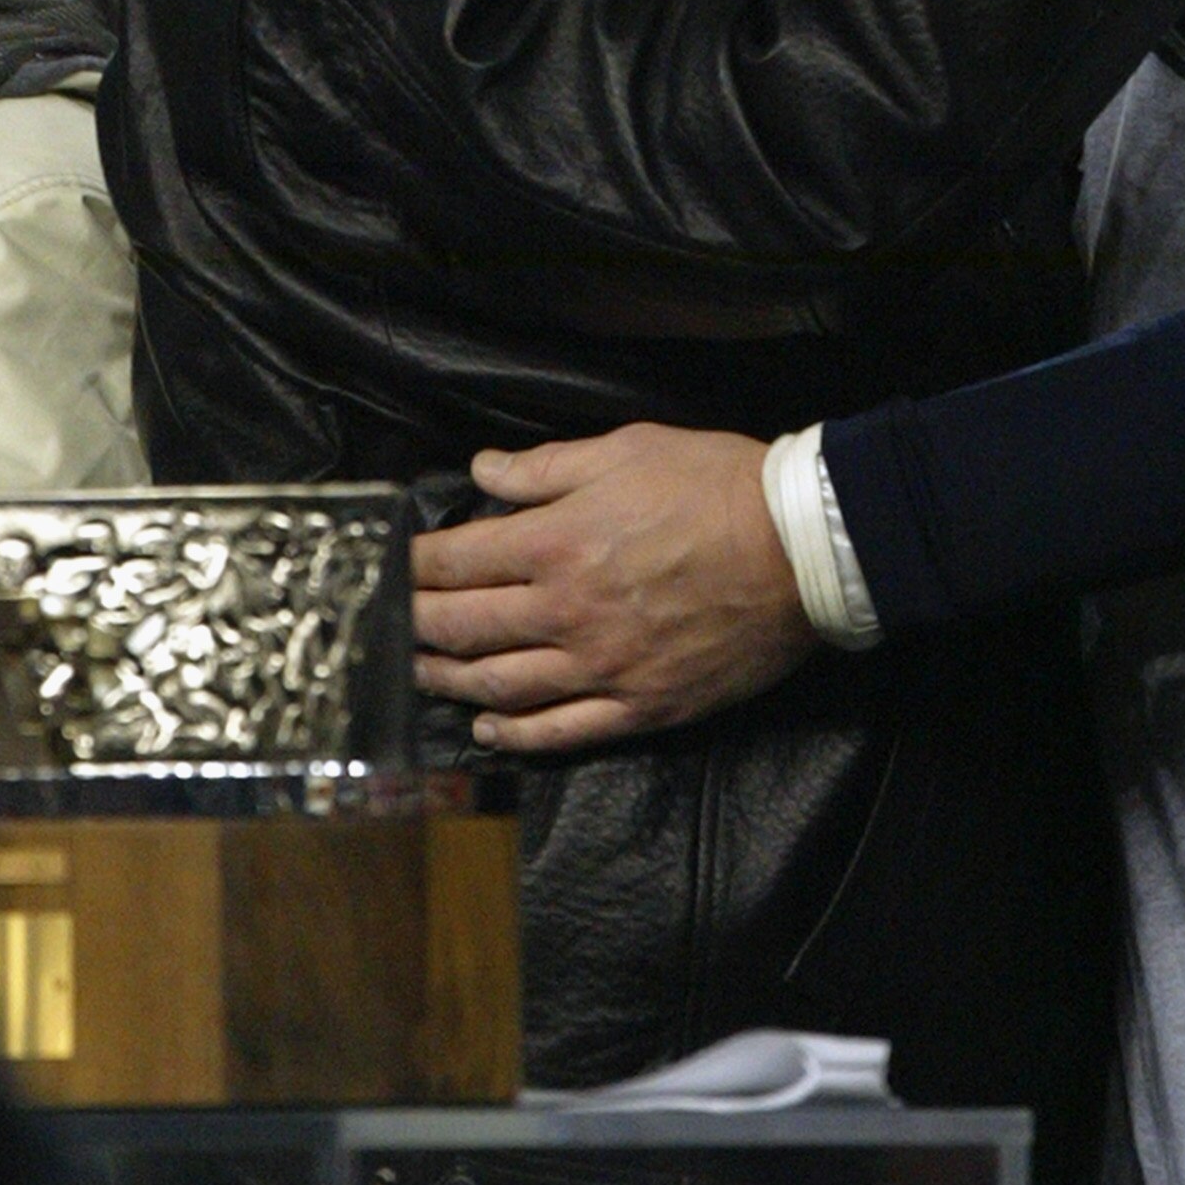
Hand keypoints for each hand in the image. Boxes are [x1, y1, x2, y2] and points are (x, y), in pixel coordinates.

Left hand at [410, 423, 815, 752]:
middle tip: (384, 627)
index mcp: (558, 542)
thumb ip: (546, 467)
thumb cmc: (715, 484)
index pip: (459, 561)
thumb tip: (481, 472)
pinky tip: (488, 728)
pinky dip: (515, 735)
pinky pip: (561, 731)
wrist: (800, 548)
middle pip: (464, 629)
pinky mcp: (640, 706)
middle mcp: (566, 613)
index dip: (413, 565)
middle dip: (414, 626)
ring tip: (422, 673)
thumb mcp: (627, 449)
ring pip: (500, 687)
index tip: (386, 567)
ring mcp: (602, 668)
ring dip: (449, 681)